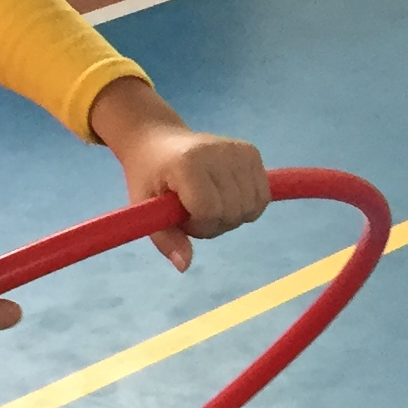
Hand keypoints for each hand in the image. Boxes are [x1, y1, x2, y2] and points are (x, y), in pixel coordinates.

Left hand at [88, 76, 269, 269]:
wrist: (158, 141)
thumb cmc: (149, 177)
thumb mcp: (145, 208)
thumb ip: (165, 239)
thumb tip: (184, 266)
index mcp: (189, 163)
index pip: (209, 211)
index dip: (197, 225)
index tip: (181, 216)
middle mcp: (219, 152)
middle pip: (233, 213)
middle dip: (213, 223)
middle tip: (192, 210)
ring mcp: (239, 150)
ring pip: (251, 208)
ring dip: (230, 217)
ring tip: (208, 202)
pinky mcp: (252, 152)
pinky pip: (262, 198)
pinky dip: (246, 207)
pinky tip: (225, 197)